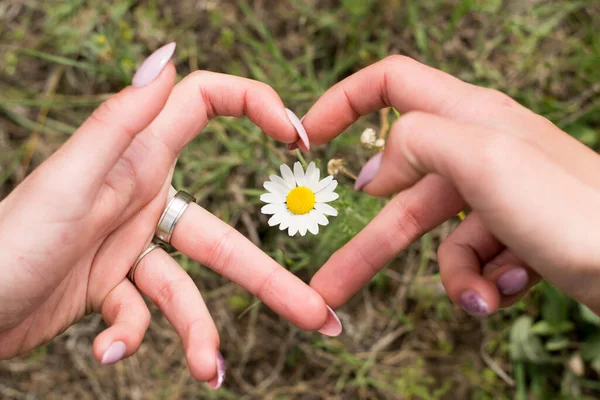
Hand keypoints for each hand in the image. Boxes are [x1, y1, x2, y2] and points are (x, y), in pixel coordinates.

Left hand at [0, 43, 336, 386]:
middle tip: (318, 314)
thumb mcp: (67, 182)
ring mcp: (129, 248)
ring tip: (210, 372)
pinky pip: (140, 316)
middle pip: (223, 237)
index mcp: (136, 161)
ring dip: (200, 334)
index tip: (299, 140)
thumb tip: (169, 54)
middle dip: (269, 279)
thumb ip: (120, 122)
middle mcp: (142, 199)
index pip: (206, 105)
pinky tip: (105, 352)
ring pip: (188, 292)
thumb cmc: (7, 243)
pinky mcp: (114, 289)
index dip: (256, 105)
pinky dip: (130, 338)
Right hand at [301, 55, 599, 315]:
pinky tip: (511, 288)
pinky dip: (485, 281)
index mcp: (467, 114)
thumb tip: (374, 173)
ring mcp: (493, 194)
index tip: (307, 140)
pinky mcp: (510, 234)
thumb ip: (414, 145)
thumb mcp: (481, 158)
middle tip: (328, 287)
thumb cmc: (571, 206)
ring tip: (482, 298)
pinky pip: (472, 261)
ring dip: (454, 275)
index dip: (342, 103)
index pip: (389, 82)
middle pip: (399, 190)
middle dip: (367, 246)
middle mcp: (476, 149)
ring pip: (437, 239)